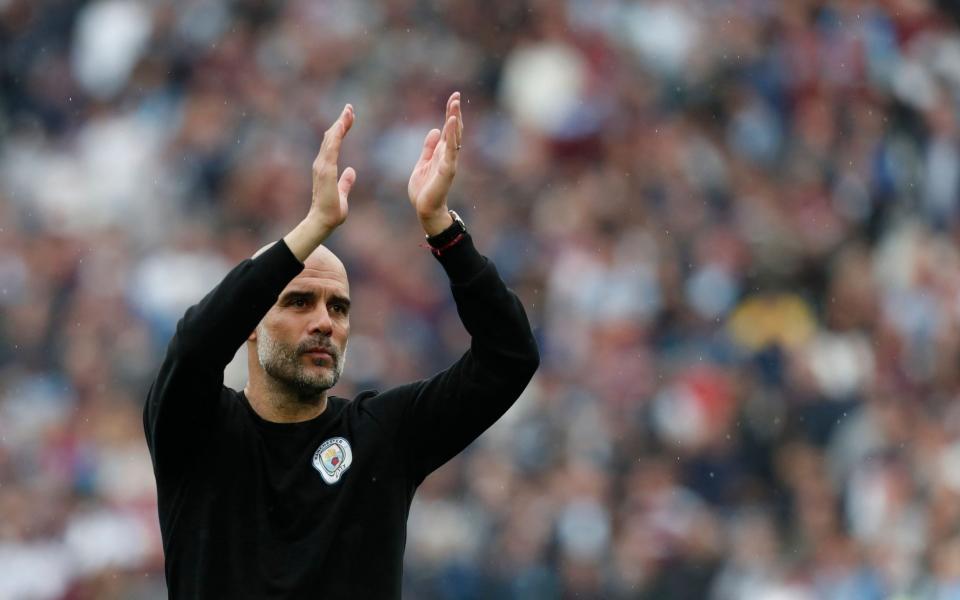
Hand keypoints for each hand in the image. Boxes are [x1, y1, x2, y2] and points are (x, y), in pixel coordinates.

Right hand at [283, 104, 355, 261]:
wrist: (323, 222)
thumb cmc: (331, 211)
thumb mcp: (342, 193)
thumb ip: (346, 182)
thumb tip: (352, 171)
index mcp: (326, 167)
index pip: (334, 144)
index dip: (341, 130)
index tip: (349, 118)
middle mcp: (321, 164)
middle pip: (332, 137)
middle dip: (341, 122)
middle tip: (350, 107)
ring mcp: (322, 166)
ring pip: (331, 140)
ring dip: (340, 124)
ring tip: (348, 111)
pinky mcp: (325, 171)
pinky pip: (331, 149)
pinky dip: (336, 136)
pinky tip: (342, 125)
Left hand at [407, 92, 463, 235]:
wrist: (425, 209)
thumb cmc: (424, 189)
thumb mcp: (423, 163)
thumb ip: (429, 148)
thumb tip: (435, 130)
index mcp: (442, 152)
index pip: (448, 129)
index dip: (450, 113)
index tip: (453, 97)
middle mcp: (448, 155)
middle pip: (454, 129)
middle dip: (454, 112)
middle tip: (456, 95)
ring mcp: (449, 161)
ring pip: (454, 137)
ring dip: (455, 120)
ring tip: (455, 104)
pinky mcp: (447, 169)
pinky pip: (451, 149)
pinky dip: (452, 135)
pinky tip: (452, 122)